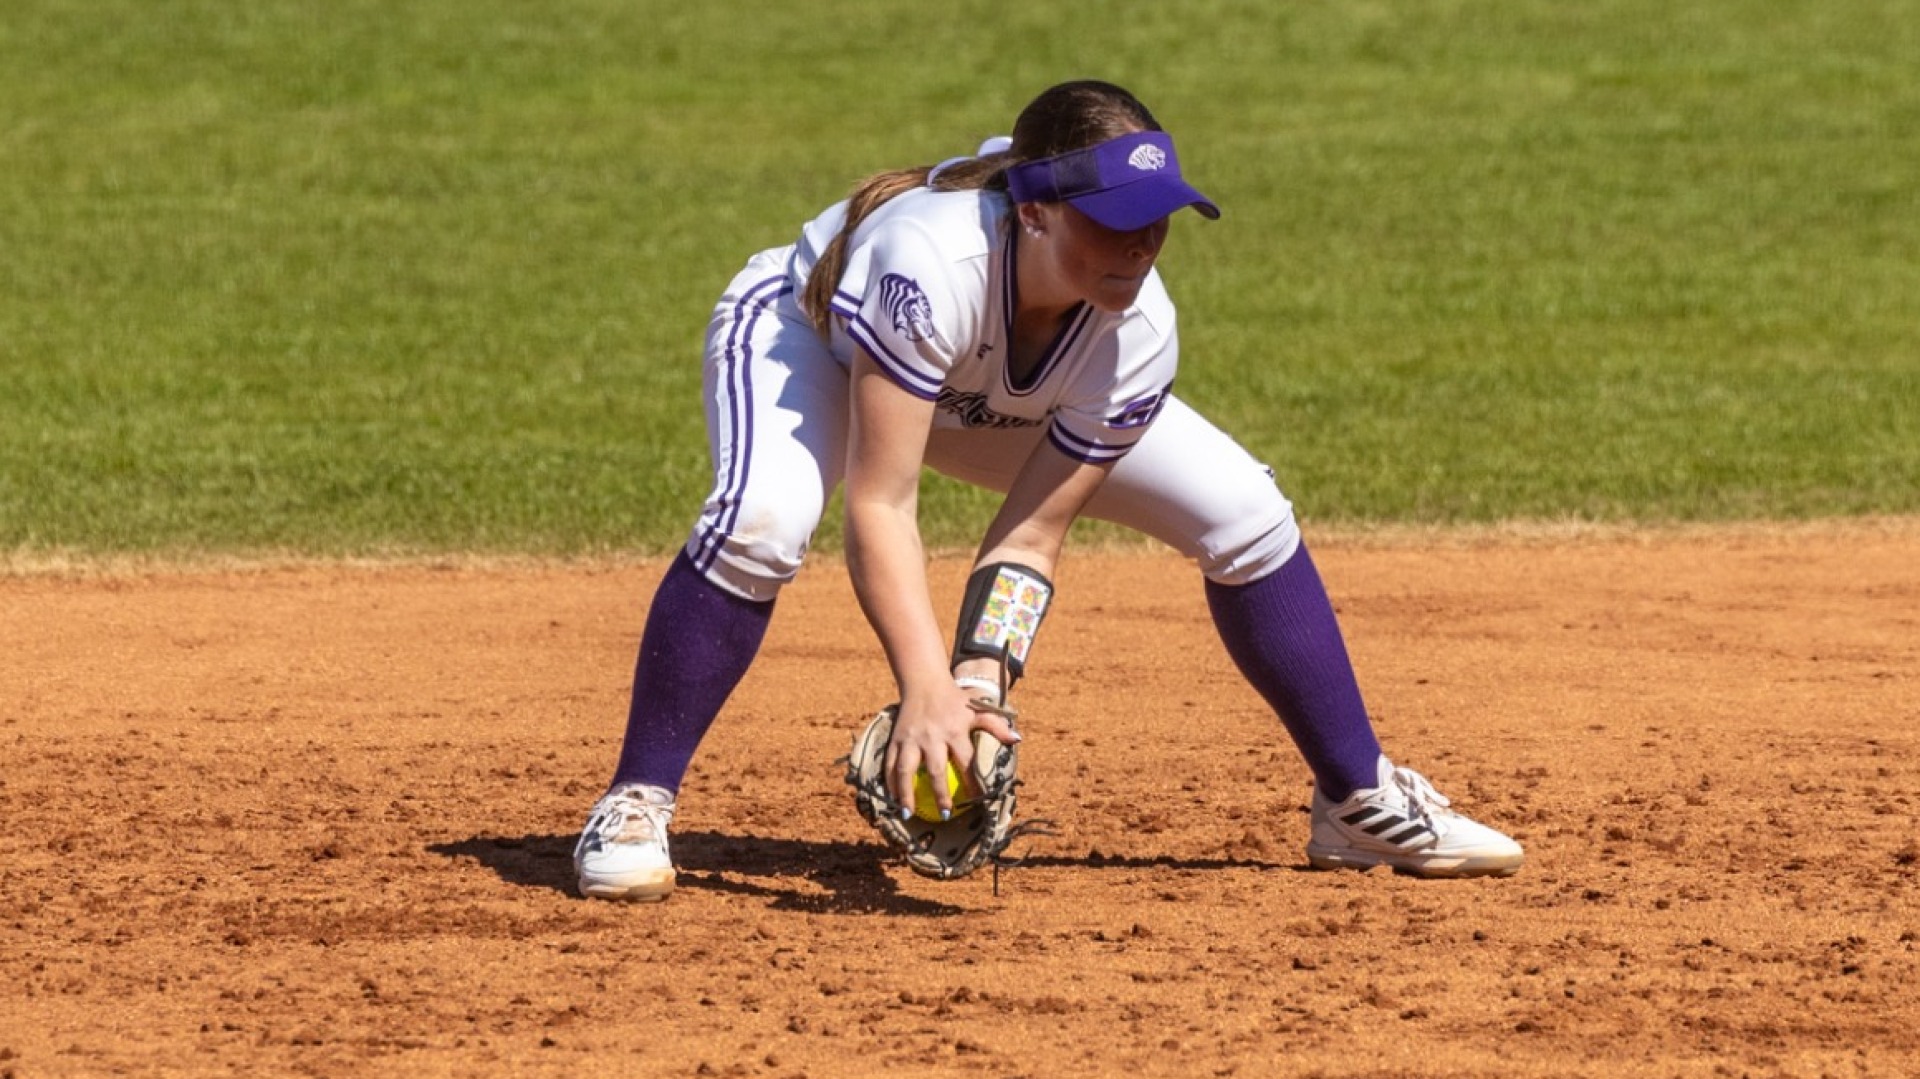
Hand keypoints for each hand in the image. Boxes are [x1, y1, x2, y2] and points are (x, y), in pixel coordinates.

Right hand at [884, 680, 1019, 817]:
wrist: (924, 682)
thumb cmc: (954, 700)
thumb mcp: (977, 709)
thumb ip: (996, 725)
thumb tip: (1017, 740)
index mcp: (954, 731)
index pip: (966, 761)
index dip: (972, 782)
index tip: (976, 801)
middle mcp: (932, 736)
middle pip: (936, 770)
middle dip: (940, 794)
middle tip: (944, 815)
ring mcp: (911, 738)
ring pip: (905, 769)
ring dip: (906, 793)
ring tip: (907, 814)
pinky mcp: (896, 738)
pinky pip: (890, 763)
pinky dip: (890, 781)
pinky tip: (893, 797)